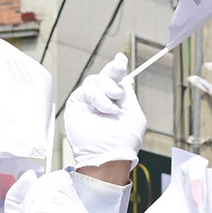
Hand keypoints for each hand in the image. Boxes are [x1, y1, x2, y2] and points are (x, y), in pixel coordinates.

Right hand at [64, 53, 145, 171]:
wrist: (110, 154)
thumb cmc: (125, 140)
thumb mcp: (134, 114)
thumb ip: (129, 96)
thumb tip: (126, 80)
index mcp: (116, 103)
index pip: (115, 81)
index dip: (117, 68)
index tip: (122, 58)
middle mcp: (102, 101)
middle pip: (104, 76)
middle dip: (113, 70)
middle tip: (120, 66)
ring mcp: (88, 103)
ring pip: (94, 80)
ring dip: (107, 88)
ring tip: (114, 107)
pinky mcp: (77, 105)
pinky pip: (86, 90)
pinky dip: (98, 97)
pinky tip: (105, 110)